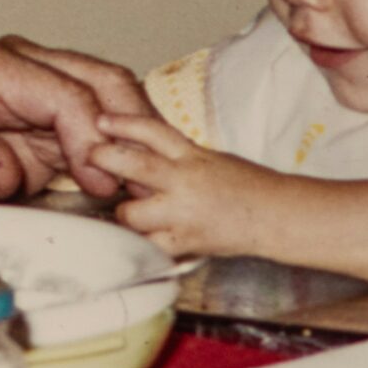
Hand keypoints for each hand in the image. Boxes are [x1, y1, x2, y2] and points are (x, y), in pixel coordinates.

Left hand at [0, 35, 153, 209]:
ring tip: (145, 183)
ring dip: (134, 135)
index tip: (103, 181)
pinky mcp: (47, 120)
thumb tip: (3, 162)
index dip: (91, 136)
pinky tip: (132, 180)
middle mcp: (15, 67)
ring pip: (110, 97)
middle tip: (142, 181)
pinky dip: (122, 148)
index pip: (62, 90)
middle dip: (129, 127)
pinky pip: (100, 123)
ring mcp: (36, 89)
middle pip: (98, 80)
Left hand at [91, 112, 271, 257]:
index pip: (152, 130)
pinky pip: (149, 247)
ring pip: (132, 213)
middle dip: (106, 160)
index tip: (101, 121)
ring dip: (124, 214)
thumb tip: (138, 152)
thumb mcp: (209, 159)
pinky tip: (140, 242)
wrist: (275, 216)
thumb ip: (176, 157)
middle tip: (92, 159)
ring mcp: (183, 214)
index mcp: (192, 155)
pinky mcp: (185, 242)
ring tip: (127, 213)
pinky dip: (142, 245)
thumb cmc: (245, 185)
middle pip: (134, 165)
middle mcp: (185, 181)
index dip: (123, 123)